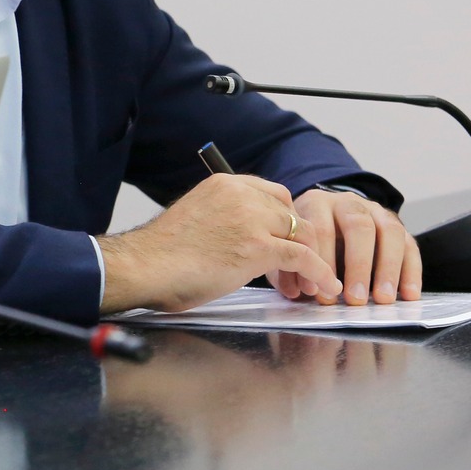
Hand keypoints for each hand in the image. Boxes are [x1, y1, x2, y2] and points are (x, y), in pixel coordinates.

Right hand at [99, 173, 341, 313]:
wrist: (146, 265)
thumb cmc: (161, 252)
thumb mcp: (197, 217)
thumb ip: (225, 217)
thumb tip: (242, 239)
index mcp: (224, 184)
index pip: (273, 194)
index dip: (284, 221)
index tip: (287, 242)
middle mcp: (241, 195)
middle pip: (292, 214)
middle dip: (300, 241)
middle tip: (297, 268)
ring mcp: (252, 219)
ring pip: (303, 235)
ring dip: (311, 260)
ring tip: (309, 283)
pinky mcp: (259, 247)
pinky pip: (304, 258)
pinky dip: (319, 273)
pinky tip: (324, 285)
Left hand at [275, 188, 420, 305]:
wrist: (326, 215)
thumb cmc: (306, 238)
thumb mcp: (293, 246)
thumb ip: (289, 266)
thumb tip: (297, 292)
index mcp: (317, 203)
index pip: (322, 228)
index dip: (323, 261)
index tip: (321, 292)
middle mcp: (349, 203)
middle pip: (359, 227)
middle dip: (358, 265)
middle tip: (354, 299)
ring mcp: (377, 212)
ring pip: (390, 232)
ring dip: (388, 269)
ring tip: (383, 299)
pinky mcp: (397, 227)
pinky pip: (410, 246)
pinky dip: (411, 272)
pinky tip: (409, 295)